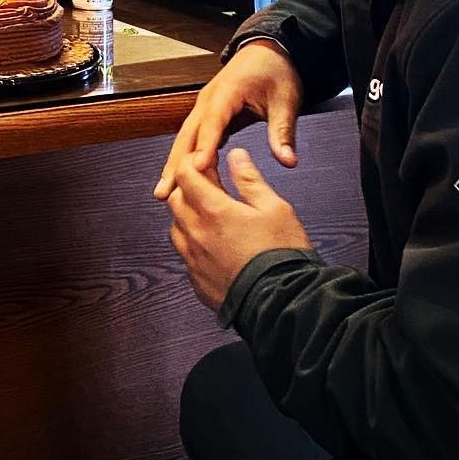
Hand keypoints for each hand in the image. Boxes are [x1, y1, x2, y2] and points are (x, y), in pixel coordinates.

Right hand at [153, 40, 303, 200]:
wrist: (268, 51)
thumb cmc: (275, 71)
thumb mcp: (286, 100)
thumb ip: (283, 131)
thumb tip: (288, 161)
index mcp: (227, 92)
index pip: (213, 122)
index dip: (205, 146)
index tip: (199, 170)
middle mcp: (208, 100)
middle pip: (187, 134)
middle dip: (175, 164)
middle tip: (165, 192)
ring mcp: (204, 107)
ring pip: (185, 138)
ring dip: (174, 164)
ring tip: (164, 192)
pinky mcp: (208, 114)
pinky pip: (192, 138)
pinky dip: (185, 158)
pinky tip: (181, 180)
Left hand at [167, 147, 311, 312]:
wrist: (283, 304)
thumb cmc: (282, 254)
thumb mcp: (274, 208)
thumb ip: (249, 180)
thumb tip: (235, 155)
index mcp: (213, 210)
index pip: (185, 174)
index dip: (194, 162)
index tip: (209, 162)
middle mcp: (195, 233)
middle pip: (175, 199)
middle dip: (189, 187)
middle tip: (212, 187)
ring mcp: (193, 260)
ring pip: (176, 227)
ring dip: (188, 216)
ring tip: (212, 217)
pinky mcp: (196, 281)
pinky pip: (185, 255)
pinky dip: (194, 244)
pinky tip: (214, 246)